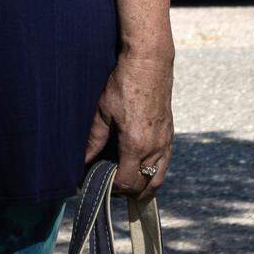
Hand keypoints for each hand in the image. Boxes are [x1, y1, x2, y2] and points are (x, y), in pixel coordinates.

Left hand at [83, 48, 174, 201]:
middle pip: (142, 187)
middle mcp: (155, 148)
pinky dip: (152, 173)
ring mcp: (165, 143)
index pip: (126, 183)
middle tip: (108, 181)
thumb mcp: (103, 111)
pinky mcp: (169, 135)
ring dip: (141, 186)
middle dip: (125, 190)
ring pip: (157, 180)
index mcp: (136, 145)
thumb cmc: (124, 83)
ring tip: (124, 179)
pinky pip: (164, 165)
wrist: (149, 62)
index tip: (97, 181)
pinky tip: (139, 165)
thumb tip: (84, 160)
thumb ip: (94, 140)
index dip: (111, 187)